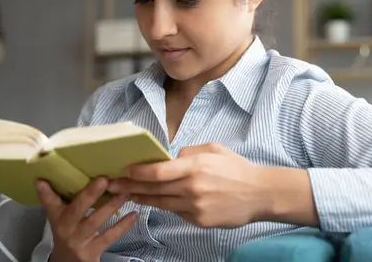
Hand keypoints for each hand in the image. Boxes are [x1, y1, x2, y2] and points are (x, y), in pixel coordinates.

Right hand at [36, 177, 137, 261]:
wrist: (68, 261)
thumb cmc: (69, 230)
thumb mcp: (62, 215)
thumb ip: (63, 196)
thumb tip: (56, 173)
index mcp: (57, 216)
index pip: (49, 203)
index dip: (45, 192)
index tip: (41, 181)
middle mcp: (66, 228)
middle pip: (76, 209)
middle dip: (90, 194)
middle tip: (103, 180)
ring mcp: (79, 240)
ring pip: (95, 222)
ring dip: (112, 206)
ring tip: (126, 192)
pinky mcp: (92, 251)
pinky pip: (109, 237)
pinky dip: (123, 226)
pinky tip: (134, 215)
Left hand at [107, 143, 269, 227]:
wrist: (259, 194)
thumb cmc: (236, 168)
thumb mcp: (213, 149)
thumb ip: (188, 153)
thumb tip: (169, 158)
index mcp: (195, 167)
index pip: (158, 171)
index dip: (138, 172)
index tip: (124, 170)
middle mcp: (192, 188)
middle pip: (154, 190)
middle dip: (130, 187)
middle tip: (112, 186)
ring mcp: (195, 207)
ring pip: (161, 203)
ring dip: (142, 199)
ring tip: (128, 195)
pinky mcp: (199, 221)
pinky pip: (177, 212)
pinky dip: (168, 206)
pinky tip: (157, 201)